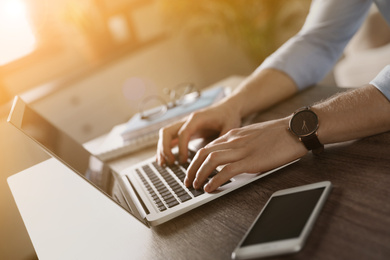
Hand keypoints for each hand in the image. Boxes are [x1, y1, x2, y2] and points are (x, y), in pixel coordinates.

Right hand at [157, 100, 240, 165]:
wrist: (228, 108)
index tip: (184, 161)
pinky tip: (164, 160)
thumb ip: (223, 140)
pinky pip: (170, 138)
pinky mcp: (185, 130)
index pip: (183, 133)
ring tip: (165, 164)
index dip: (181, 148)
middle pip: (167, 132)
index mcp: (197, 119)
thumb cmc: (229, 116)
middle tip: (171, 163)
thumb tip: (217, 156)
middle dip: (165, 148)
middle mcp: (187, 121)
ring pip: (165, 135)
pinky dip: (165, 148)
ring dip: (162, 149)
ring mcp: (184, 125)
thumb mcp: (230, 127)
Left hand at [185, 117, 307, 192]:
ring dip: (199, 175)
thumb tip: (232, 157)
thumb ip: (240, 143)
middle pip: (203, 153)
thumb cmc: (278, 134)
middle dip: (192, 168)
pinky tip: (210, 188)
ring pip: (210, 161)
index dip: (196, 160)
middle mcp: (234, 141)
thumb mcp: (253, 135)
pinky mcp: (251, 160)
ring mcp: (241, 150)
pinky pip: (226, 171)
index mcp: (234, 134)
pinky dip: (215, 180)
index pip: (208, 147)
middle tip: (188, 181)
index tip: (193, 170)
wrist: (296, 129)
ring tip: (195, 186)